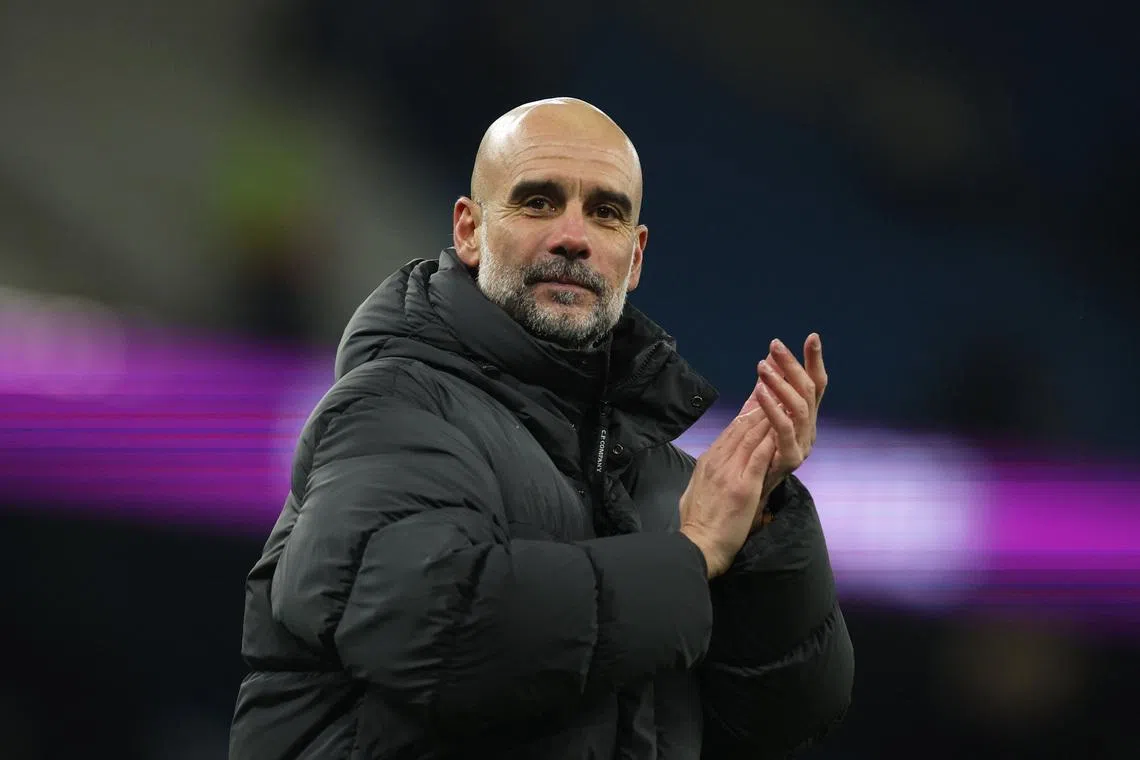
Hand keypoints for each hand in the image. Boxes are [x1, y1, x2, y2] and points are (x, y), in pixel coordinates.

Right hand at [679, 409, 778, 578]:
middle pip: (741, 428)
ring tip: (783, 401)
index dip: (747, 414)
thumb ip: (706, 474)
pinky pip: (759, 457)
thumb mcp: (695, 490)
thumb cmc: (697, 524)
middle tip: (776, 391)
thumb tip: (710, 465)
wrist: (698, 545)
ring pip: (751, 437)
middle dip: (760, 407)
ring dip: (768, 417)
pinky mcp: (743, 486)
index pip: (730, 431)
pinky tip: (782, 428)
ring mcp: (730, 473)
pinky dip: (771, 440)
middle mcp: (718, 462)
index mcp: (708, 462)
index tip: (760, 401)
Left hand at [740, 334, 827, 507]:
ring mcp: (804, 444)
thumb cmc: (753, 456)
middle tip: (775, 345)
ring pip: (800, 407)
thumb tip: (766, 365)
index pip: (815, 384)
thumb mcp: (759, 420)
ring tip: (762, 367)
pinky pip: (785, 429)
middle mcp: (809, 429)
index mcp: (804, 419)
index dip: (814, 361)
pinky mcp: (792, 459)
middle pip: (808, 391)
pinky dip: (774, 408)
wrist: (745, 497)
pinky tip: (761, 393)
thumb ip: (765, 395)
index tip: (811, 337)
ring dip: (781, 383)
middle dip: (793, 365)